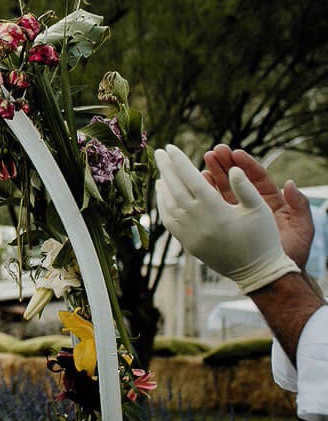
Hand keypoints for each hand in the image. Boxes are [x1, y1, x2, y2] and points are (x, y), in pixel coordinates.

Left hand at [155, 144, 298, 292]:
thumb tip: (232, 169)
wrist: (256, 273)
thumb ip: (245, 187)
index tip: (170, 147)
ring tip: (160, 172)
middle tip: (159, 152)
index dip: (179, 162)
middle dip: (166, 168)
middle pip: (175, 188)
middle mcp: (198, 221)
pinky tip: (164, 196)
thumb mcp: (260, 210)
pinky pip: (169, 220)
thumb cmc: (262, 238)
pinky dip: (163, 205)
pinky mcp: (187, 244)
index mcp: (215, 210)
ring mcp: (190, 234)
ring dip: (163, 186)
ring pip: (169, 204)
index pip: (191, 179)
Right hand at [202, 145, 314, 268]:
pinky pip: (212, 207)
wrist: (276, 274)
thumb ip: (299, 205)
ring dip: (212, 175)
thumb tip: (291, 184)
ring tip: (203, 162)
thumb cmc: (293, 252)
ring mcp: (236, 213)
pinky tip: (196, 184)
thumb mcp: (302, 227)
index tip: (235, 153)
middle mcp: (252, 205)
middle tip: (214, 151)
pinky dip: (204, 195)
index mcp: (271, 201)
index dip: (246, 165)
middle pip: (237, 179)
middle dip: (225, 164)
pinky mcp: (224, 223)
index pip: (257, 178)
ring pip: (223, 190)